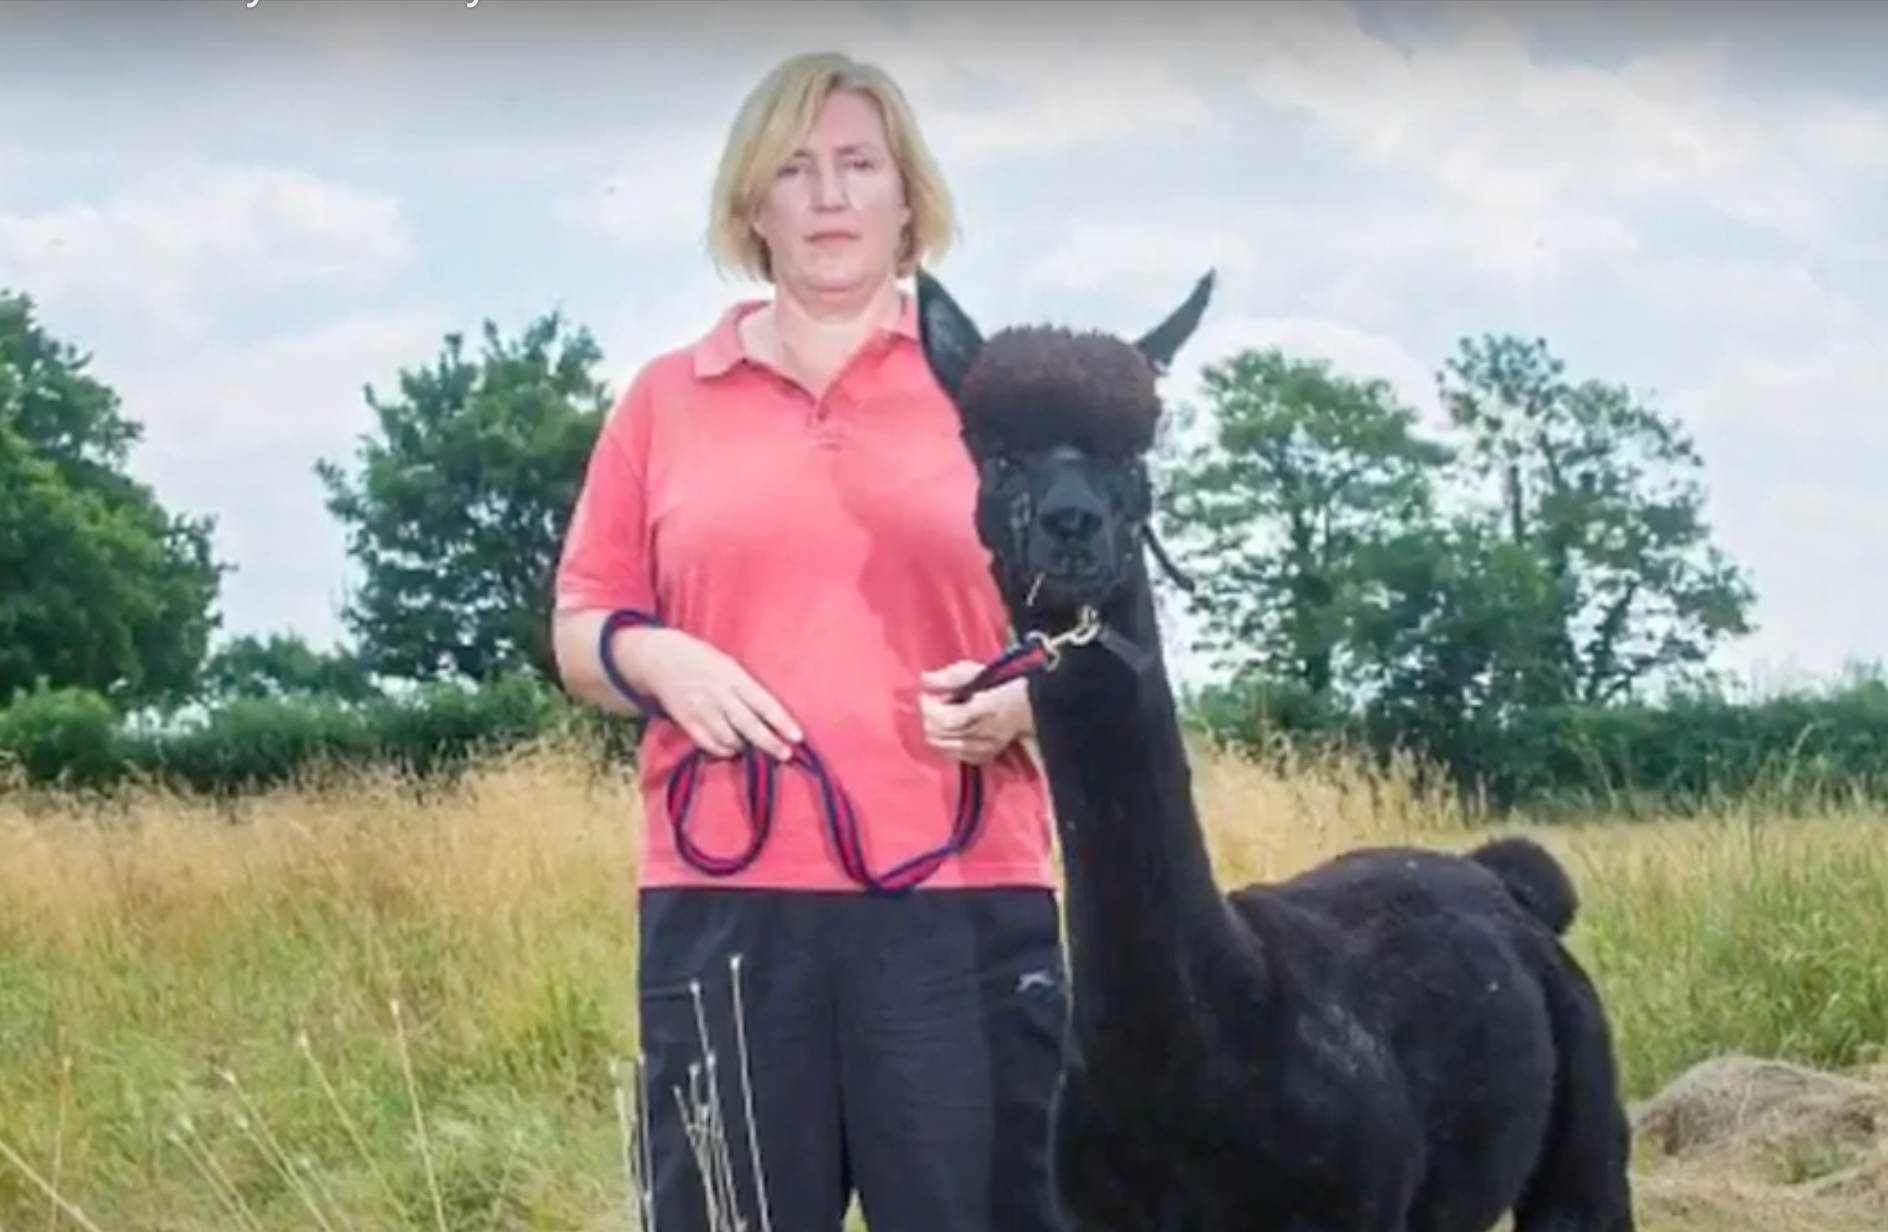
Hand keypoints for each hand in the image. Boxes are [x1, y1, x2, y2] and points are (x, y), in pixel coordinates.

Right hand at [633, 629, 801, 760]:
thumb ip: (746, 687)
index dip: (782, 722)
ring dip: (746, 748)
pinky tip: (731, 750)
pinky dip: (723, 750)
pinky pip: (709, 744)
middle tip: (785, 754)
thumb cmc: (701, 658)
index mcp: (734, 677)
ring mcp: (702, 710)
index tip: (797, 737)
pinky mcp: (687, 722)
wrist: (660, 658)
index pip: (764, 703)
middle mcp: (719, 695)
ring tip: (758, 751)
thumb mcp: (728, 664)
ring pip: (730, 739)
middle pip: (749, 725)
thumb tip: (770, 713)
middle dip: (769, 743)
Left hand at [918, 661, 1032, 766]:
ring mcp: (981, 750)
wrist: (1027, 708)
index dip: (929, 709)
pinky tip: (949, 729)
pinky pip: (950, 755)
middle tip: (933, 703)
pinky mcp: (980, 758)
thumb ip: (950, 676)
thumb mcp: (976, 672)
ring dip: (934, 730)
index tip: (927, 696)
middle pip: (938, 735)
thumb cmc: (1000, 685)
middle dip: (928, 718)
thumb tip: (924, 679)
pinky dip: (943, 742)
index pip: (945, 720)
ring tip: (940, 715)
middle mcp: (982, 734)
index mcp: (982, 709)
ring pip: (941, 746)